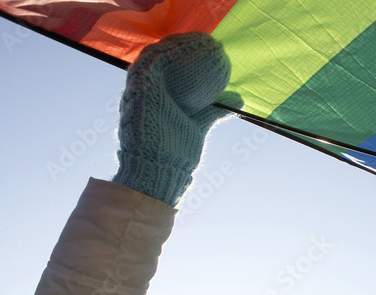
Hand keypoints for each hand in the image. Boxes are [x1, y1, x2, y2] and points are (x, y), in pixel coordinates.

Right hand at [113, 33, 232, 205]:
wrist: (161, 173)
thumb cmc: (177, 154)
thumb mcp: (199, 125)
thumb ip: (213, 110)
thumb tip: (238, 99)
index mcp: (153, 98)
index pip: (166, 70)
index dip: (183, 56)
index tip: (206, 48)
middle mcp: (142, 92)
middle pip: (160, 60)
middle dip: (180, 47)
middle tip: (204, 40)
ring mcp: (137, 92)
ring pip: (153, 58)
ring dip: (174, 45)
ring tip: (198, 39)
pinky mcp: (137, 93)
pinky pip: (149, 65)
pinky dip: (164, 53)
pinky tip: (183, 47)